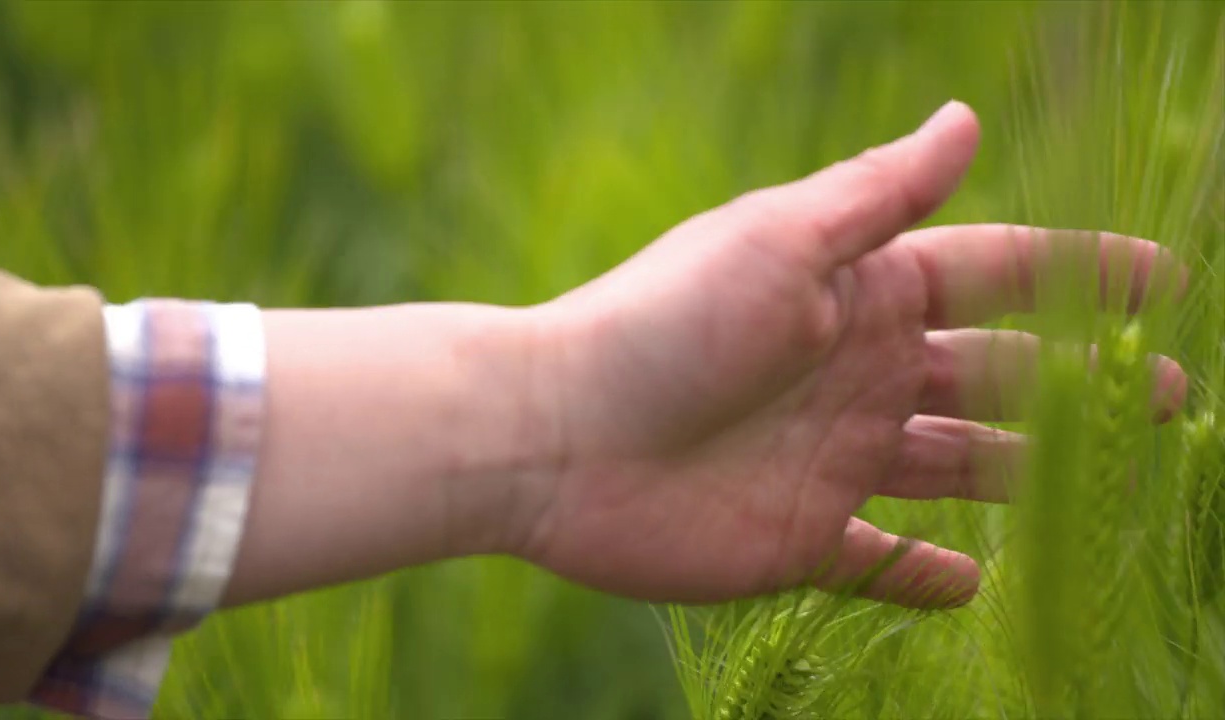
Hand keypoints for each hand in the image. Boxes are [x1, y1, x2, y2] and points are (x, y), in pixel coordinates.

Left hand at [514, 101, 1186, 608]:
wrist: (556, 438)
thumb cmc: (664, 324)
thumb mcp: (780, 242)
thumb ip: (877, 195)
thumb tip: (964, 116)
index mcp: (858, 294)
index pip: (992, 275)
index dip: (1077, 275)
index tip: (1162, 281)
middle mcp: (855, 373)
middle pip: (994, 377)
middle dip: (1082, 384)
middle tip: (1173, 398)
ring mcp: (833, 459)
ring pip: (956, 467)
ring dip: (1025, 475)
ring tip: (1099, 490)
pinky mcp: (799, 538)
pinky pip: (880, 562)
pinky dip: (926, 575)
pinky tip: (976, 585)